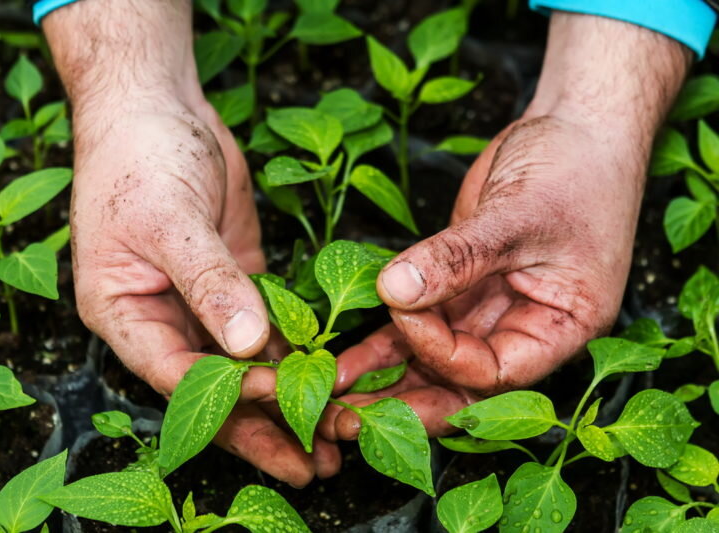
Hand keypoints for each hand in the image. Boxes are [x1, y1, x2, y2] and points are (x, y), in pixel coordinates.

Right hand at [43, 0, 339, 485]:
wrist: (155, 105)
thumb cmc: (140, 156)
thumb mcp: (169, 218)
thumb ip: (209, 282)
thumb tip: (248, 345)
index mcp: (122, 313)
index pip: (176, 374)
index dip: (226, 396)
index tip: (280, 402)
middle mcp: (161, 318)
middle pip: (214, 387)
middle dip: (262, 426)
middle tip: (314, 463)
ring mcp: (201, 303)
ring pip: (244, 367)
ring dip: (286, 400)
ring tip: (333, 441)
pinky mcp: (236, 283)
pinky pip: (268, 329)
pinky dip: (295, 356)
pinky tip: (329, 382)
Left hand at [320, 12, 688, 440]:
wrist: (576, 129)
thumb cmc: (575, 170)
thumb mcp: (519, 217)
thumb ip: (458, 257)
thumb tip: (394, 289)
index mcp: (560, 329)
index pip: (494, 370)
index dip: (442, 352)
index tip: (403, 310)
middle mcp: (523, 329)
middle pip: (459, 384)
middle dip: (403, 402)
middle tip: (344, 418)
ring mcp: (489, 309)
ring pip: (432, 358)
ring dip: (384, 378)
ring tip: (331, 393)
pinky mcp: (459, 286)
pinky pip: (419, 322)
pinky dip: (384, 340)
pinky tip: (346, 359)